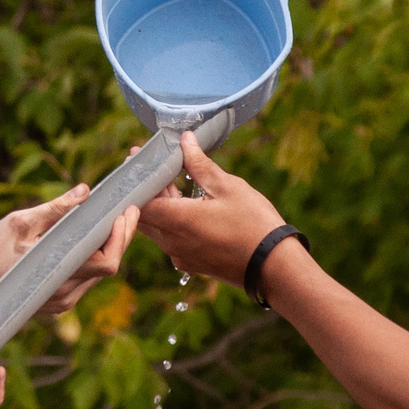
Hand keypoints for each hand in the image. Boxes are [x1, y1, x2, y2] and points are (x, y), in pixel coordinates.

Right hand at [0, 186, 140, 317]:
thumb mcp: (19, 223)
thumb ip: (55, 209)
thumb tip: (85, 191)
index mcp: (59, 273)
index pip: (107, 260)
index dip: (123, 236)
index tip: (128, 210)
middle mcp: (66, 293)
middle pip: (108, 266)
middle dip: (120, 237)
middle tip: (126, 210)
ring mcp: (63, 301)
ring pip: (98, 273)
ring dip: (107, 247)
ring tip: (111, 219)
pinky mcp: (58, 302)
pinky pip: (85, 278)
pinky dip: (92, 258)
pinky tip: (90, 239)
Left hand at [134, 134, 289, 289]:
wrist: (274, 267)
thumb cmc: (254, 225)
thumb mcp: (228, 187)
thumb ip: (200, 165)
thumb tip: (185, 141)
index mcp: (178, 220)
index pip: (137, 200)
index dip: (134, 179)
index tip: (135, 160)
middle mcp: (172, 242)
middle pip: (143, 214)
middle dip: (144, 189)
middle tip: (150, 166)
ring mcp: (180, 255)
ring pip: (156, 227)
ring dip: (158, 205)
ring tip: (168, 181)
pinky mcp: (191, 263)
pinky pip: (170, 239)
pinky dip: (170, 221)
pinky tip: (184, 207)